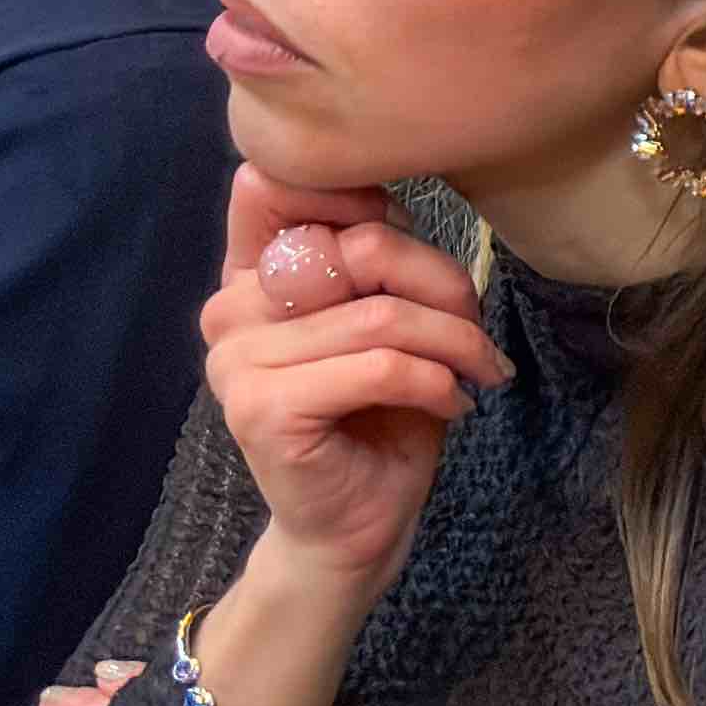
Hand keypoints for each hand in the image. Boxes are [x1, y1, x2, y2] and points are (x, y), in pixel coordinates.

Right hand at [203, 167, 505, 593]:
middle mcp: (228, 309)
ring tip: (477, 369)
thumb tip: (394, 200)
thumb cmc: (381, 411)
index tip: (409, 238)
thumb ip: (374, 255)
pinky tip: (453, 405)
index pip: (276, 184)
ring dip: (455, 341)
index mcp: (251, 274)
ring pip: (380, 315)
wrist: (357, 521)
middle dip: (441, 283)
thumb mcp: (388, 316)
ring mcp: (235, 360)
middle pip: (358, 247)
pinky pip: (379, 367)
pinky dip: (436, 383)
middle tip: (474, 328)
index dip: (358, 195)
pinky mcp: (261, 408)